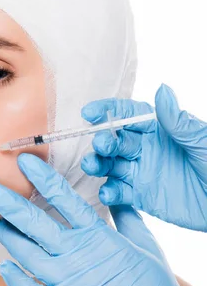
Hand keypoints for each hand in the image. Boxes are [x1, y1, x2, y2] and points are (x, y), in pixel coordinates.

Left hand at [0, 153, 206, 285]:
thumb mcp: (147, 247)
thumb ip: (127, 218)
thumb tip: (115, 195)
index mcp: (100, 237)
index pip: (65, 200)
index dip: (42, 179)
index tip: (23, 162)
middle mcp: (78, 256)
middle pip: (35, 224)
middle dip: (8, 203)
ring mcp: (66, 283)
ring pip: (26, 254)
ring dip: (8, 236)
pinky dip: (14, 278)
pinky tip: (5, 265)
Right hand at [80, 83, 206, 231]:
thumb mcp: (202, 141)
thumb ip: (177, 121)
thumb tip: (162, 89)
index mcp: (159, 129)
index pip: (128, 114)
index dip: (108, 111)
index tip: (90, 113)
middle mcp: (145, 148)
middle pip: (115, 140)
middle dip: (103, 141)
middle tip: (100, 145)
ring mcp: (141, 172)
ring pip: (111, 165)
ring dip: (98, 164)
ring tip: (92, 166)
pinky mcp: (141, 196)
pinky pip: (119, 192)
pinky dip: (109, 192)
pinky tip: (108, 193)